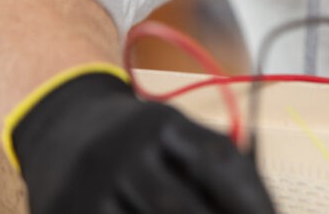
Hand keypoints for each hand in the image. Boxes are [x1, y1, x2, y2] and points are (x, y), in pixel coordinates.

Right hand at [12, 72, 275, 213]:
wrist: (62, 129)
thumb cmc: (143, 143)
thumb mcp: (179, 135)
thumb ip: (220, 167)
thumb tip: (266, 210)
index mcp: (163, 123)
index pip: (216, 159)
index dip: (251, 197)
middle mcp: (125, 150)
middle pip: (178, 205)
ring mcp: (92, 186)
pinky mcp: (68, 210)